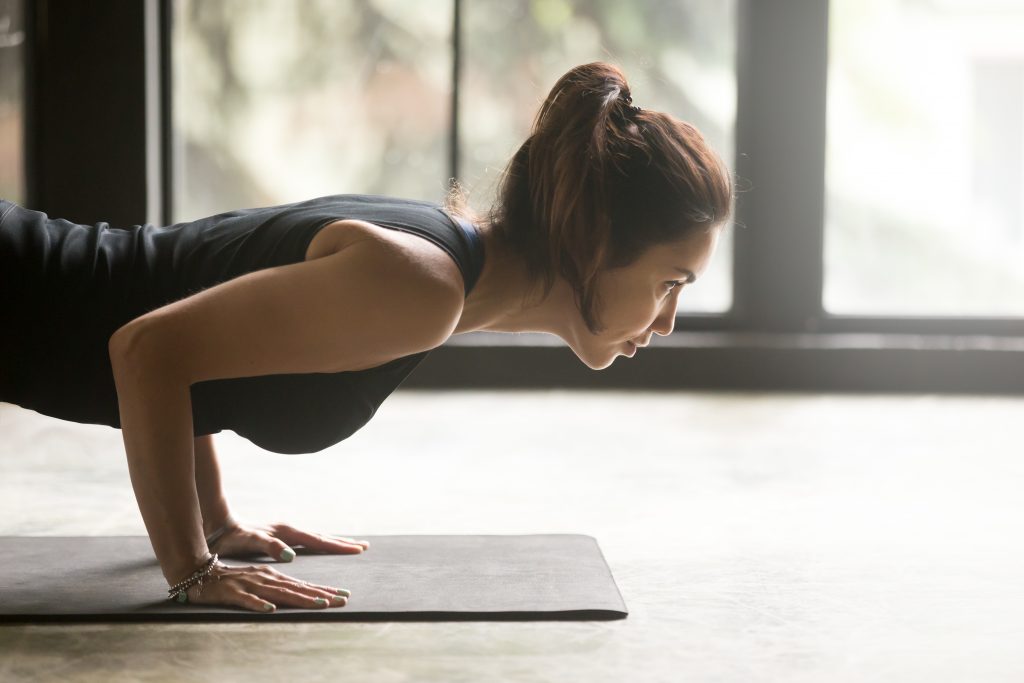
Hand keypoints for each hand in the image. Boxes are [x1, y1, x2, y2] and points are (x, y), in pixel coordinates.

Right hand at [181, 562, 351, 612]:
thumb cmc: (233, 578)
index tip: (345, 595)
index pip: (303, 584)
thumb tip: (303, 595)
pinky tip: (270, 609)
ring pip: (278, 592)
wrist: (199, 571)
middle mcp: (265, 578)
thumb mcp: (259, 580)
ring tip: (320, 604)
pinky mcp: (232, 592)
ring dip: (299, 599)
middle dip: (321, 594)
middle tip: (343, 600)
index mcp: (273, 575)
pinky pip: (246, 600)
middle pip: (297, 588)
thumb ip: (280, 588)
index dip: (324, 590)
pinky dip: (258, 604)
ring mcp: (250, 584)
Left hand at [208, 520, 369, 562]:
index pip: (318, 541)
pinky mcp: (278, 537)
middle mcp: (289, 530)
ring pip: (314, 538)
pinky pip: (305, 541)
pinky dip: (318, 543)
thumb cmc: (232, 537)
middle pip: (321, 537)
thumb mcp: (251, 542)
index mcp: (286, 532)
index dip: (338, 546)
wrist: (217, 527)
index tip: (358, 549)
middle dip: (342, 543)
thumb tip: (292, 555)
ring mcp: (284, 532)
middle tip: (364, 546)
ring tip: (348, 545)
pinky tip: (319, 547)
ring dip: (332, 542)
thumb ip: (271, 547)